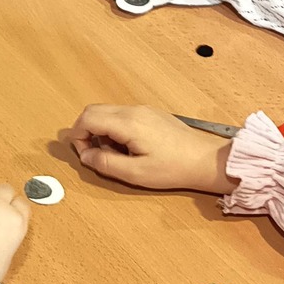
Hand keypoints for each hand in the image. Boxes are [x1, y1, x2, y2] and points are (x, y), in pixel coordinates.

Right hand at [68, 106, 231, 193]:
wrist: (205, 160)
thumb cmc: (173, 168)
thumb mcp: (135, 173)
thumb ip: (105, 163)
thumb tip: (85, 156)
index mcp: (127, 123)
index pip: (87, 118)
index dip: (78, 137)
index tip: (86, 155)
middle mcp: (133, 110)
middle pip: (94, 110)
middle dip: (86, 132)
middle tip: (94, 154)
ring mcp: (143, 110)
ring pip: (107, 112)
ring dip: (100, 131)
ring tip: (114, 154)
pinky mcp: (151, 114)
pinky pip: (121, 115)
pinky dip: (114, 128)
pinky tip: (127, 147)